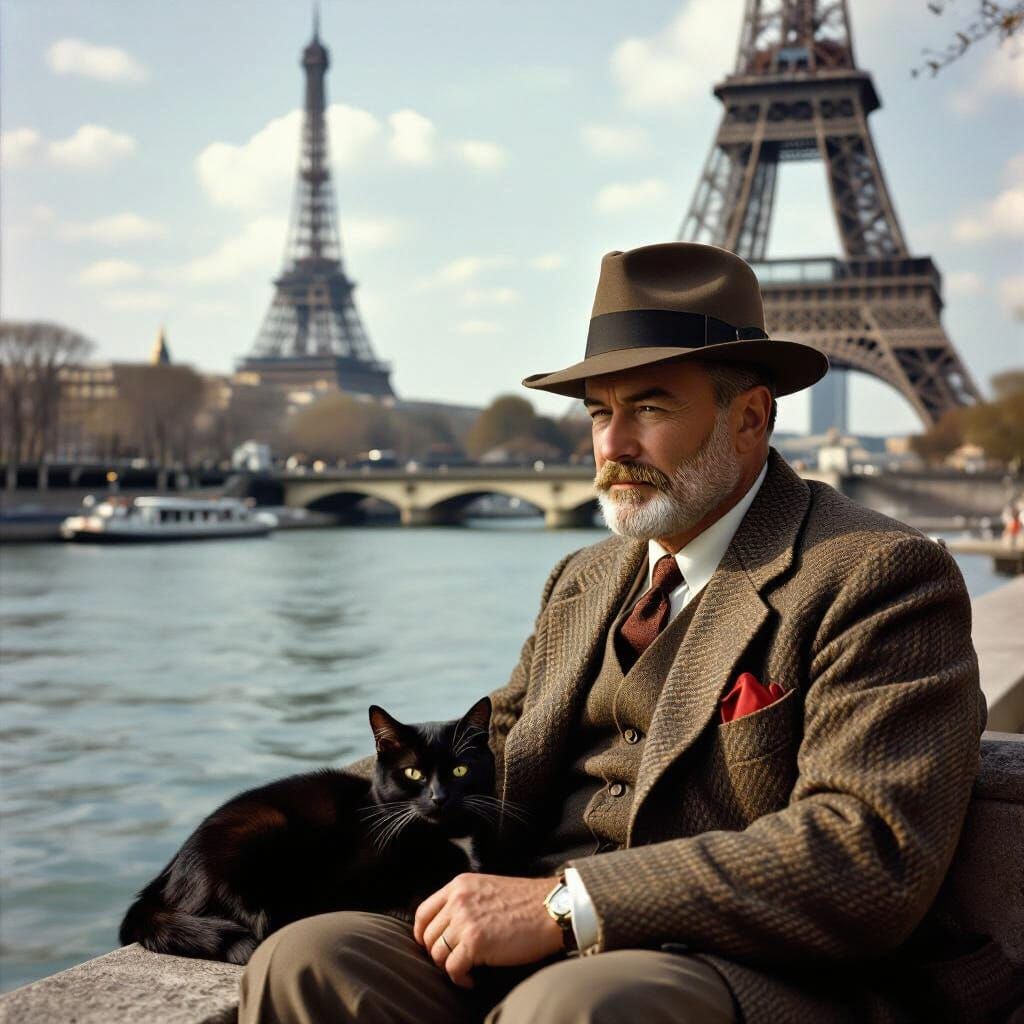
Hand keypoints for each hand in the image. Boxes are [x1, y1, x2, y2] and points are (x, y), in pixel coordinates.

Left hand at [413, 873, 563, 988]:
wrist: (551, 909)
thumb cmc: (526, 902)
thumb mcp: (488, 888)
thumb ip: (466, 900)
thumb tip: (448, 925)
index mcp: (459, 885)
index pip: (423, 912)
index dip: (423, 933)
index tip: (431, 945)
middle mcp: (458, 900)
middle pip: (428, 936)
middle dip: (438, 953)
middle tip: (454, 961)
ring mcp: (465, 921)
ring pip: (437, 954)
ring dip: (449, 967)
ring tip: (465, 970)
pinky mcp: (475, 943)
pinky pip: (452, 969)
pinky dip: (459, 979)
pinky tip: (471, 979)